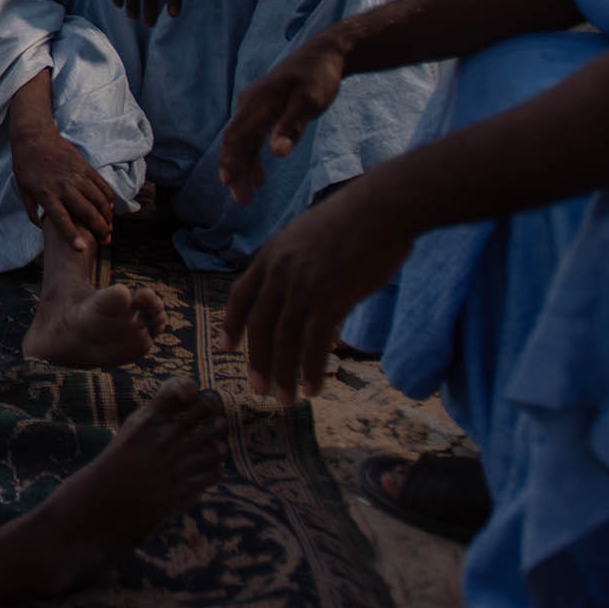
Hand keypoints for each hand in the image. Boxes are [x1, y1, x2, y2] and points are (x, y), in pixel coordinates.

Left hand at [10, 121, 115, 251]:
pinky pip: (101, 184)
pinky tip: (110, 206)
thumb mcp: (22, 190)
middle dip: (99, 228)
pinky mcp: (85, 166)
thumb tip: (42, 228)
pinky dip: (108, 197)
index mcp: (46, 195)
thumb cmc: (26, 165)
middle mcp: (63, 187)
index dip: (72, 236)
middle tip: (106, 240)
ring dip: (107, 215)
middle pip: (86, 212)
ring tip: (110, 226)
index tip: (81, 248)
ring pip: (98, 199)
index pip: (61, 220)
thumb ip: (32, 211)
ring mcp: (76, 175)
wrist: (34, 136)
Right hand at [218, 33, 347, 201]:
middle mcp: (250, 105)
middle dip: (235, 171)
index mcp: (257, 103)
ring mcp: (256, 107)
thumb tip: (277, 154)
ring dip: (243, 168)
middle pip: (235, 142)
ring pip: (243, 142)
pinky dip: (253, 157)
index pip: (235, 136)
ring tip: (248, 195)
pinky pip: (253, 137)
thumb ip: (292, 127)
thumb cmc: (319, 76)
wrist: (326, 53)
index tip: (229, 184)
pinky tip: (260, 176)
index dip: (230, 161)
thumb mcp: (309, 102)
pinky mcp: (265, 110)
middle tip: (242, 201)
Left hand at [218, 187, 412, 403]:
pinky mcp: (330, 298)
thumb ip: (296, 262)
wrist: (381, 208)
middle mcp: (280, 272)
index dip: (232, 324)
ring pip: (285, 340)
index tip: (226, 348)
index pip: (241, 295)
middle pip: (260, 325)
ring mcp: (303, 286)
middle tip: (257, 388)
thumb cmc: (355, 219)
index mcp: (272, 254)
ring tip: (285, 399)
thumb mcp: (308, 233)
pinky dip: (312, 369)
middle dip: (257, 361)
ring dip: (284, 374)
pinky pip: (314, 343)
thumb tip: (300, 293)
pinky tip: (313, 388)